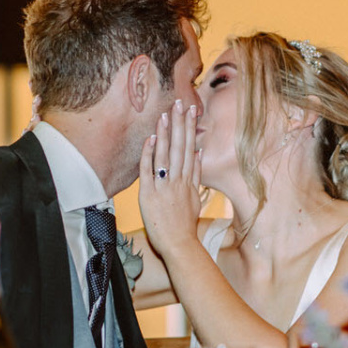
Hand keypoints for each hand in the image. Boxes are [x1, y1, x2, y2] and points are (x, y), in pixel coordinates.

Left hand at [137, 100, 201, 257]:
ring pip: (166, 155)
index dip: (189, 129)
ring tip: (165, 115)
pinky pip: (149, 171)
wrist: (180, 244)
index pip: (189, 148)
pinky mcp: (150, 195)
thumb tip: (198, 153)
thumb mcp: (195, 198)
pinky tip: (151, 139)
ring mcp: (164, 187)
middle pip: (180, 147)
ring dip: (166, 134)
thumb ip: (196, 174)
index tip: (190, 111)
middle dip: (179, 124)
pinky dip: (150, 155)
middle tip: (179, 103)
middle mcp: (178, 180)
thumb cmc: (186, 225)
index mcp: (188, 180)